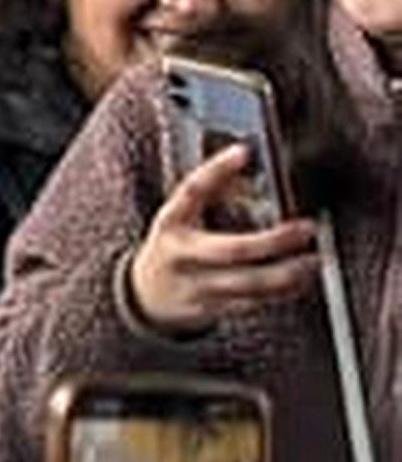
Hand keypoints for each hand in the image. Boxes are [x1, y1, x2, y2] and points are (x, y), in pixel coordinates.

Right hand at [126, 143, 319, 331]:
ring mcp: (196, 285)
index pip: (190, 190)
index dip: (215, 169)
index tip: (243, 152)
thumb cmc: (174, 249)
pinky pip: (254, 303)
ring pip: (250, 283)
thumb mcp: (181, 218)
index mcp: (171, 222)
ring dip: (288, 272)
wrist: (148, 296)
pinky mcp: (212, 309)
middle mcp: (181, 254)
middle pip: (233, 249)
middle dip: (275, 240)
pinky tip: (301, 281)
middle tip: (306, 229)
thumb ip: (213, 196)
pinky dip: (282, 292)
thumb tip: (252, 179)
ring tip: (314, 260)